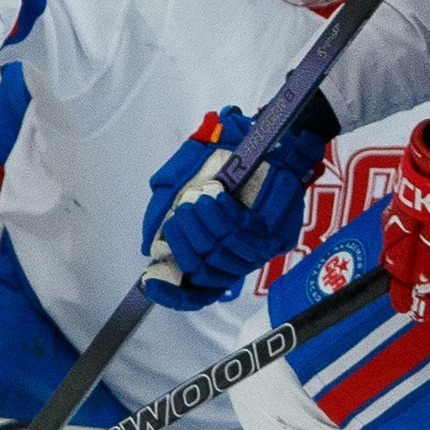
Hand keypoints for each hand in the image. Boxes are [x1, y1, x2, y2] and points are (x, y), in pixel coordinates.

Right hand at [140, 107, 328, 310]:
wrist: (265, 136)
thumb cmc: (225, 159)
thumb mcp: (183, 181)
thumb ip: (164, 211)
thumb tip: (151, 248)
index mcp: (220, 253)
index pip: (199, 292)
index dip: (174, 294)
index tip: (151, 282)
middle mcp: (241, 257)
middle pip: (206, 274)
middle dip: (186, 244)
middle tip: (179, 215)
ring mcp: (262, 248)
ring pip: (225, 256)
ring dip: (204, 228)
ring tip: (196, 201)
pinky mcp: (278, 231)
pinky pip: (244, 235)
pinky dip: (223, 216)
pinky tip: (216, 197)